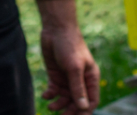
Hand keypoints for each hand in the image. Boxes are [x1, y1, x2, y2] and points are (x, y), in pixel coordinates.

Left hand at [38, 0, 99, 114]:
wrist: (55, 29)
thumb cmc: (70, 46)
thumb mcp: (74, 68)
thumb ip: (78, 88)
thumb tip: (83, 108)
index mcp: (90, 78)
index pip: (91, 100)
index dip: (85, 110)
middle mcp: (80, 80)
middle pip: (77, 102)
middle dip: (70, 110)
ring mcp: (67, 78)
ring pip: (65, 98)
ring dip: (58, 104)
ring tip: (50, 106)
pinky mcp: (56, 75)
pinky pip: (54, 90)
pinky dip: (50, 95)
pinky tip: (45, 95)